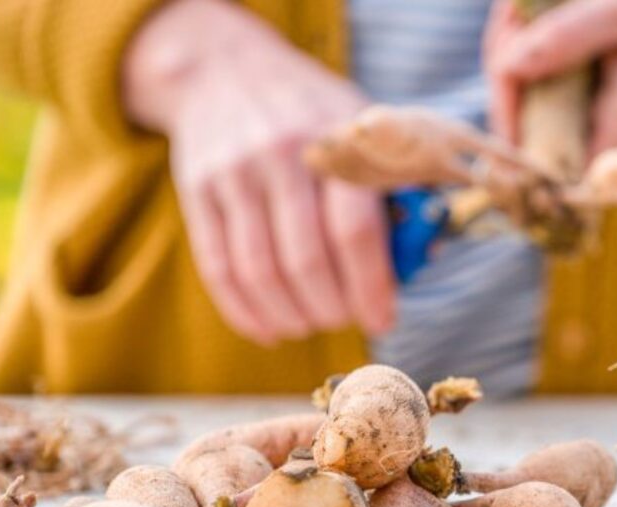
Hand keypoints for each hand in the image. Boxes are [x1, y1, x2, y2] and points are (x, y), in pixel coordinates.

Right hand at [124, 0, 394, 344]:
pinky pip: (218, 267)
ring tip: (310, 325)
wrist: (224, 67)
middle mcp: (282, 156)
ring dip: (291, 316)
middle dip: (332, 308)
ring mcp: (234, 175)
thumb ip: (391, 186)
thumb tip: (418, 258)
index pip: (356, 231)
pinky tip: (268, 328)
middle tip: (346, 320)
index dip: (372, 287)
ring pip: (260, 271)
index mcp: (336, 141)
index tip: (383, 321)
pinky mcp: (197, 192)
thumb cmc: (311, 111)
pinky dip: (244, 312)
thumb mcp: (359, 125)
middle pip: (307, 260)